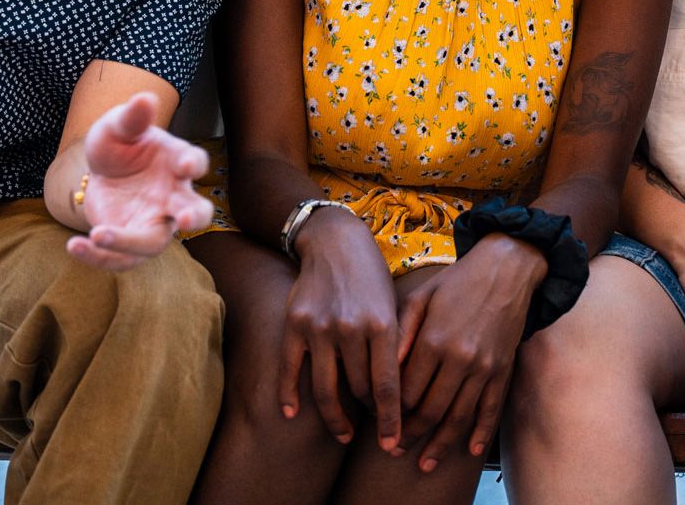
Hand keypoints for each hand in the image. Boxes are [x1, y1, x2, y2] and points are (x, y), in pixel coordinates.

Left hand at [66, 92, 212, 271]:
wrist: (102, 173)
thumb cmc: (119, 146)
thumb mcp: (117, 127)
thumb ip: (131, 118)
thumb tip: (144, 97)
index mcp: (176, 162)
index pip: (194, 162)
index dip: (194, 165)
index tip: (188, 167)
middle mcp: (173, 196)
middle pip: (196, 212)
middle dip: (193, 217)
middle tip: (184, 220)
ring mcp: (154, 222)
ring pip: (155, 243)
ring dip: (129, 243)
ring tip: (98, 234)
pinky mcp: (131, 244)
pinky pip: (121, 258)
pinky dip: (98, 256)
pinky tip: (74, 245)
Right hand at [279, 208, 403, 451]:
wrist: (336, 240)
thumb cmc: (372, 277)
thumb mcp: (393, 307)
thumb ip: (395, 348)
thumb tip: (395, 397)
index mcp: (382, 324)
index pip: (387, 386)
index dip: (391, 421)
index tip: (394, 445)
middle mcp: (351, 328)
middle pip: (358, 390)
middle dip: (369, 414)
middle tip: (375, 431)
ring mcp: (319, 327)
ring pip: (326, 389)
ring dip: (336, 418)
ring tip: (344, 434)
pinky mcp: (294, 325)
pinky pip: (289, 370)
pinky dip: (289, 396)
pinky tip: (292, 415)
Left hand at [395, 235, 539, 470]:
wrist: (507, 267)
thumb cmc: (458, 281)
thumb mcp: (421, 297)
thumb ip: (401, 333)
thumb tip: (385, 369)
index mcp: (433, 340)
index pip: (406, 390)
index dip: (391, 410)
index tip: (380, 423)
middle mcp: (459, 358)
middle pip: (430, 410)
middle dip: (410, 434)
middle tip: (395, 450)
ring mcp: (484, 367)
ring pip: (459, 417)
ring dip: (440, 444)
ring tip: (424, 462)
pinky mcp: (503, 369)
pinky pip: (491, 408)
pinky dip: (480, 432)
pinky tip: (469, 450)